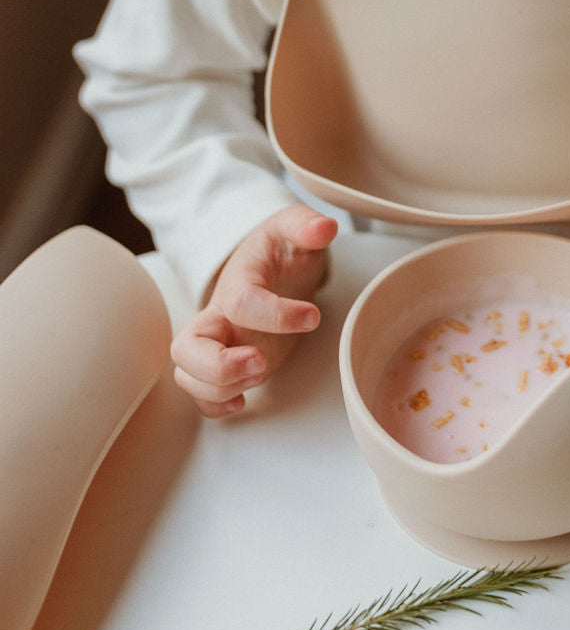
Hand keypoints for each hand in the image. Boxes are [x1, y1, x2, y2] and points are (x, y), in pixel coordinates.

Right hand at [170, 204, 337, 417]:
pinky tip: (244, 400)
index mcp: (238, 281)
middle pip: (185, 348)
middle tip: (260, 362)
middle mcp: (219, 314)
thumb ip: (306, 224)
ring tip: (260, 374)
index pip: (242, 302)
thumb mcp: (294, 227)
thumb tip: (325, 228)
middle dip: (217, 367)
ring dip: (220, 387)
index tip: (313, 316)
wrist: (271, 263)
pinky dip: (214, 405)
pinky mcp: (229, 362)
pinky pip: (202, 393)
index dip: (275, 315)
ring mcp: (221, 341)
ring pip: (188, 375)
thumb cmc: (280, 248)